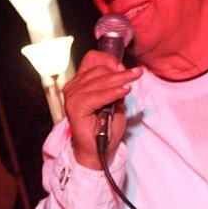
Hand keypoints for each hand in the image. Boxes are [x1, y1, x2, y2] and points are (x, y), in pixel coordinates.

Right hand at [62, 50, 141, 168]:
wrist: (98, 150)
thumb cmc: (106, 127)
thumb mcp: (115, 100)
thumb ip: (115, 86)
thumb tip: (122, 72)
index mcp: (80, 82)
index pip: (93, 59)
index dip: (110, 60)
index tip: (125, 68)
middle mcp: (74, 87)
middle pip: (99, 69)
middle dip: (120, 71)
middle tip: (135, 75)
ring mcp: (73, 96)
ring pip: (100, 80)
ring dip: (119, 80)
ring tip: (133, 81)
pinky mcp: (76, 107)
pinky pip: (98, 95)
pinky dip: (113, 92)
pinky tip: (124, 91)